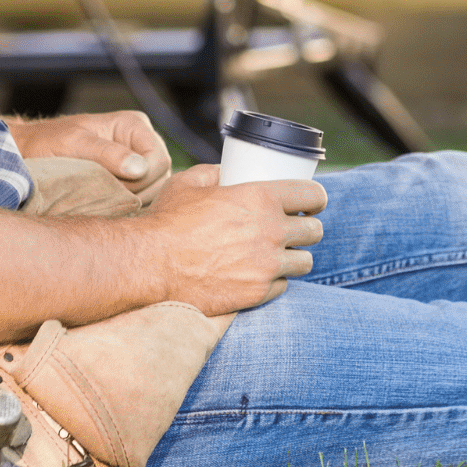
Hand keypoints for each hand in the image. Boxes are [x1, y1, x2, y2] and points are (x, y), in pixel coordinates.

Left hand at [8, 110, 172, 204]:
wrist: (28, 153)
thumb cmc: (46, 142)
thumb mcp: (74, 143)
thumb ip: (107, 154)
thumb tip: (139, 168)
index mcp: (134, 125)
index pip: (159, 159)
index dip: (143, 178)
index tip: (114, 185)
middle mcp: (140, 142)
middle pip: (161, 177)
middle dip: (136, 190)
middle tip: (103, 193)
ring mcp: (136, 163)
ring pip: (153, 191)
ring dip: (131, 199)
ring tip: (102, 198)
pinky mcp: (127, 181)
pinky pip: (140, 198)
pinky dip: (126, 205)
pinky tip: (107, 205)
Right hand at [136, 165, 326, 312]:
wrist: (150, 265)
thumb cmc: (167, 221)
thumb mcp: (190, 183)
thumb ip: (214, 173)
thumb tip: (225, 173)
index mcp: (261, 198)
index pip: (312, 195)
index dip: (316, 198)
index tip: (312, 203)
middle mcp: (272, 231)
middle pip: (315, 231)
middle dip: (307, 228)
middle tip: (295, 229)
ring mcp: (267, 265)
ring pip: (305, 262)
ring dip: (296, 257)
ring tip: (281, 255)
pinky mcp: (257, 293)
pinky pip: (283, 286)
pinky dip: (275, 280)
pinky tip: (261, 275)